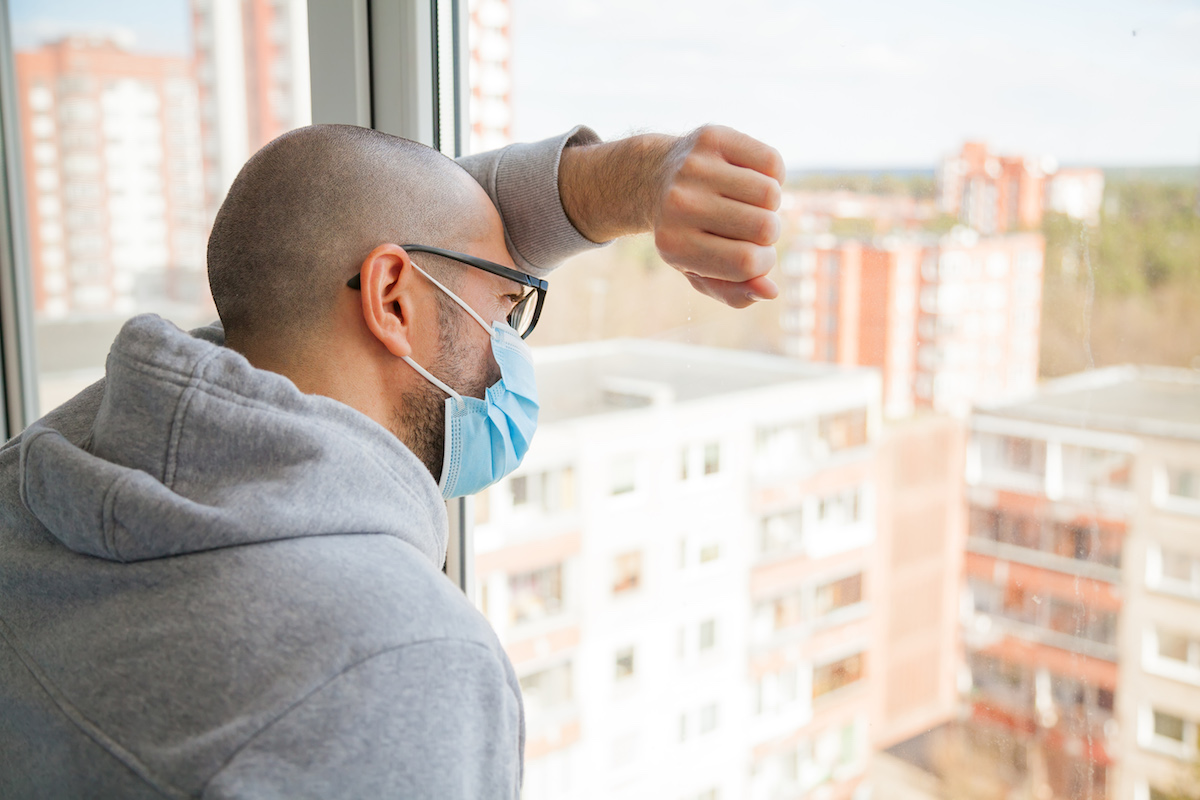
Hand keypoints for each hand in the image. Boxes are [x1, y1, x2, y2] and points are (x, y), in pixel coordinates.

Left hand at [652, 126, 785, 307]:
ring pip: (771, 194)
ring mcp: (694, 167)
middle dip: (768, 232)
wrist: (652, 177)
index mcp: (674, 246)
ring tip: (744, 201)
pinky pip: (772, 162)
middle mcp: (680, 204)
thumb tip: (771, 292)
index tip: (752, 255)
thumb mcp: (700, 270)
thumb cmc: (686, 233)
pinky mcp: (711, 138)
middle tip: (745, 225)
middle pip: (766, 228)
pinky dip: (771, 174)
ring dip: (769, 203)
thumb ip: (734, 292)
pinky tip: (747, 177)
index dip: (763, 262)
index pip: (748, 262)